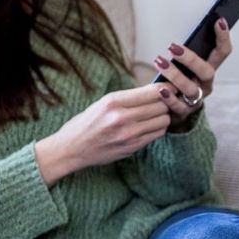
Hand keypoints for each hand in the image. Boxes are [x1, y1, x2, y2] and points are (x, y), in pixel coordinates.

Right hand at [35, 84, 169, 184]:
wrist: (70, 149)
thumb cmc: (85, 124)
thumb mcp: (101, 104)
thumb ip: (128, 98)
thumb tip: (157, 91)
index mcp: (112, 102)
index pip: (153, 92)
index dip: (165, 89)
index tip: (168, 89)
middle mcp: (121, 117)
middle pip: (162, 105)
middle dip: (164, 103)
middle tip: (162, 102)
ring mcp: (128, 134)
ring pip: (164, 120)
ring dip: (162, 116)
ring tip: (153, 115)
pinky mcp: (132, 147)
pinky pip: (158, 134)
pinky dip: (157, 128)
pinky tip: (148, 126)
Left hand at [153, 17, 232, 121]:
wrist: (170, 110)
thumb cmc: (175, 81)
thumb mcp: (182, 67)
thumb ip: (183, 55)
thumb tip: (176, 39)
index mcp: (209, 70)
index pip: (223, 52)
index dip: (223, 37)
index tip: (219, 20)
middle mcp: (206, 84)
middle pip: (207, 71)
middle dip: (191, 58)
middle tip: (172, 46)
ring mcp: (196, 99)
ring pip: (190, 87)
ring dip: (175, 74)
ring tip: (159, 62)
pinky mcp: (183, 112)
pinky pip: (178, 105)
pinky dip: (169, 97)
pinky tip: (160, 89)